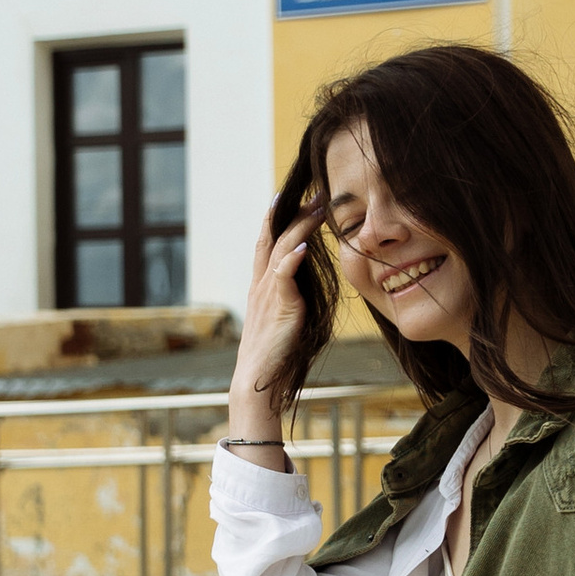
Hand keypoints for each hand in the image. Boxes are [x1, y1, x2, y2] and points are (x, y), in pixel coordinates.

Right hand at [226, 196, 322, 455]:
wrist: (257, 382)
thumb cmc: (275, 358)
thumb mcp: (285, 323)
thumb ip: (293, 303)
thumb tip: (308, 294)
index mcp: (261, 288)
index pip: (267, 244)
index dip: (276, 220)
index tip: (289, 198)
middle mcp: (261, 285)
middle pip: (273, 238)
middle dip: (292, 213)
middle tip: (313, 192)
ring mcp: (268, 294)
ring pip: (280, 249)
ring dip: (300, 226)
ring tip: (317, 207)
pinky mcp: (278, 306)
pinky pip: (283, 276)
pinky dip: (292, 258)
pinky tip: (304, 245)